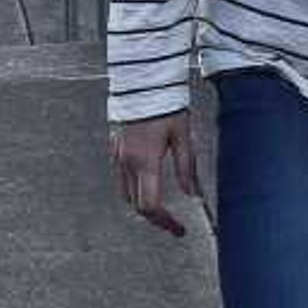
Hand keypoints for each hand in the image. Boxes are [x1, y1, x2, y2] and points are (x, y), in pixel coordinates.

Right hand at [112, 110, 203, 236]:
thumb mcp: (182, 136)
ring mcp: (117, 155)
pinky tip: (148, 185)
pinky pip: (121, 177)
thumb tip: (193, 194)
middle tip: (173, 224)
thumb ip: (187, 167)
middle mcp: (127, 161)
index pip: (150, 206)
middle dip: (155, 218)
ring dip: (142, 205)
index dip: (165, 221)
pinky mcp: (114, 147)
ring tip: (162, 209)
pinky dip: (134, 188)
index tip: (179, 228)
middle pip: (136, 205)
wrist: (141, 79)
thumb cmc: (164, 103)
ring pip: (125, 193)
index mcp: (144, 161)